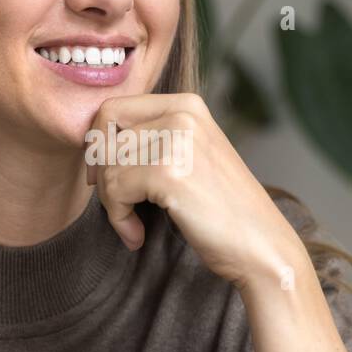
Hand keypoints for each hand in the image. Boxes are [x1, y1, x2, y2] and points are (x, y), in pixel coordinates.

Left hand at [83, 93, 305, 289]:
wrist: (261, 247)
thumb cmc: (222, 210)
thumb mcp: (189, 157)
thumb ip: (151, 139)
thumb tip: (91, 143)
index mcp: (187, 104)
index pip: (111, 110)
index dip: (99, 146)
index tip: (107, 178)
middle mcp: (182, 113)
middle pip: (104, 136)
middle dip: (102, 176)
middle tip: (119, 206)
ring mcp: (176, 140)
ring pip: (107, 165)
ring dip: (111, 203)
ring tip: (132, 225)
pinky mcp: (168, 172)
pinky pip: (115, 191)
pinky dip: (118, 219)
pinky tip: (136, 235)